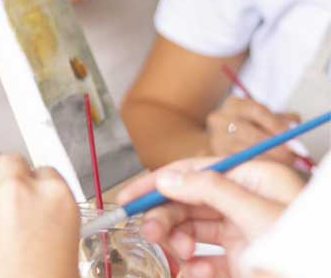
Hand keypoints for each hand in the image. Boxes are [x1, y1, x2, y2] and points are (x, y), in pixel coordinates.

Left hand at [0, 154, 78, 277]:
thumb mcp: (66, 254)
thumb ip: (50, 224)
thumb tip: (40, 221)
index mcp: (56, 200)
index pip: (43, 171)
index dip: (34, 183)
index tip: (29, 192)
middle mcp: (17, 193)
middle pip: (7, 161)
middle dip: (3, 177)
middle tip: (2, 199)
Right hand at [113, 157, 303, 277]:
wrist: (319, 272)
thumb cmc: (305, 247)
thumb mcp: (257, 213)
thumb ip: (210, 190)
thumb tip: (168, 178)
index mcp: (253, 180)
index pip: (193, 171)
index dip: (157, 182)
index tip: (127, 197)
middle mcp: (244, 203)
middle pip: (187, 202)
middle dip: (165, 217)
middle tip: (149, 232)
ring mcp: (242, 233)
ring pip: (191, 230)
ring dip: (177, 242)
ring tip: (179, 256)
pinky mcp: (240, 262)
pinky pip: (205, 260)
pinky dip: (194, 268)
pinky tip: (197, 273)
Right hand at [205, 96, 302, 163]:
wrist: (220, 140)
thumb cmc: (249, 128)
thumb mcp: (263, 119)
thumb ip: (280, 120)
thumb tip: (296, 125)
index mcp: (234, 104)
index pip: (257, 111)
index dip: (276, 125)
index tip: (293, 138)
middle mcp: (220, 118)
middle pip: (248, 132)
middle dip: (273, 147)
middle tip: (292, 158)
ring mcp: (215, 138)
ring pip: (242, 150)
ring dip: (266, 160)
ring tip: (283, 167)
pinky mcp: (213, 156)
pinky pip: (236, 164)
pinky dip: (253, 168)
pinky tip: (265, 172)